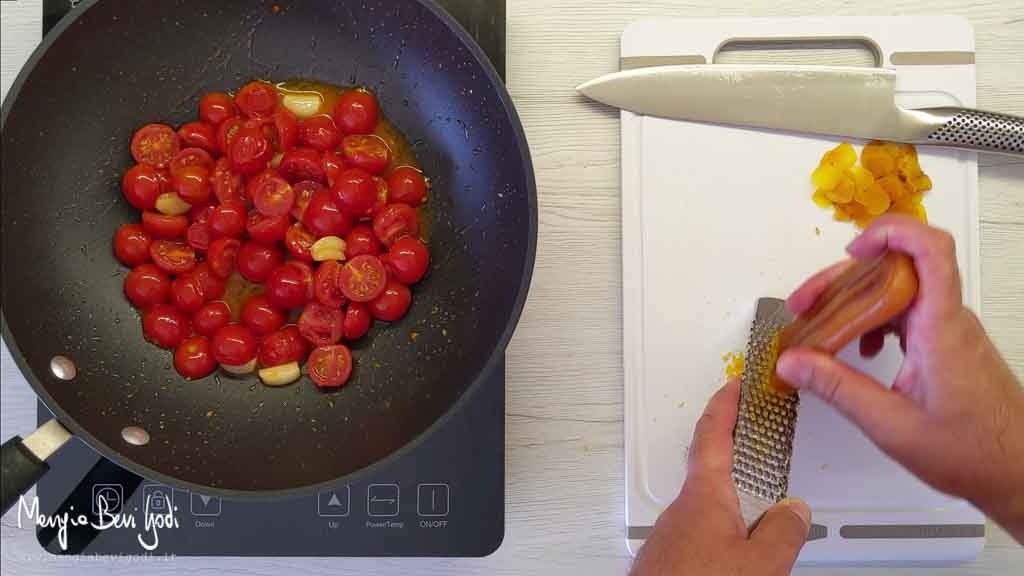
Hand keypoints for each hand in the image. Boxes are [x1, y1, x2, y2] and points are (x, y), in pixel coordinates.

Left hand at [630, 380, 810, 575]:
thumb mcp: (760, 564)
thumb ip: (782, 531)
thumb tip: (794, 511)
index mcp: (703, 496)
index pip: (712, 434)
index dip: (725, 405)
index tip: (736, 384)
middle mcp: (681, 510)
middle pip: (713, 472)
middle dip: (741, 463)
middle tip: (766, 453)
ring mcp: (671, 535)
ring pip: (710, 510)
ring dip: (736, 509)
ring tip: (766, 522)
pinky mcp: (667, 560)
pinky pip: (702, 536)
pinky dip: (725, 537)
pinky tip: (739, 559)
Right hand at [776, 215, 1023, 541]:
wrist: (1019, 471)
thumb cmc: (973, 451)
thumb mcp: (892, 425)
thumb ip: (837, 388)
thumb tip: (792, 361)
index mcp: (941, 328)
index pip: (930, 250)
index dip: (891, 233)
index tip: (852, 251)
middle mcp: (947, 318)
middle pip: (895, 269)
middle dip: (843, 280)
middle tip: (804, 305)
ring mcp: (948, 328)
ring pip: (896, 291)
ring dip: (854, 301)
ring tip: (820, 328)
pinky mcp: (946, 342)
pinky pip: (905, 312)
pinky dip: (874, 321)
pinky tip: (859, 350)